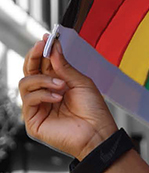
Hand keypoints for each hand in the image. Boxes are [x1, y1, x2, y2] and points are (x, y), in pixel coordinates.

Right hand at [19, 37, 117, 160]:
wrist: (99, 133)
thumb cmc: (93, 111)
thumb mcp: (80, 82)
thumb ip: (64, 66)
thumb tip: (53, 47)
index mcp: (56, 84)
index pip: (41, 65)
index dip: (41, 51)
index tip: (46, 39)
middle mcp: (45, 94)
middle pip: (28, 71)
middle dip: (34, 57)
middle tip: (42, 48)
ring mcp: (38, 107)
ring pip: (25, 83)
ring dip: (43, 79)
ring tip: (61, 85)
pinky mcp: (33, 120)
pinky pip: (29, 100)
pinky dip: (43, 94)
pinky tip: (57, 97)